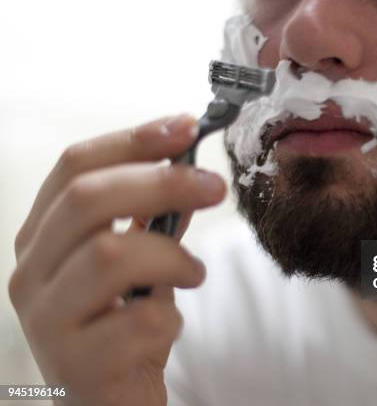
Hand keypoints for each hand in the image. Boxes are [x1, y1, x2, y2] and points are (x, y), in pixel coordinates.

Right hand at [9, 115, 225, 404]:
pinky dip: (170, 316)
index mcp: (43, 236)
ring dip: (172, 257)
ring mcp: (46, 318)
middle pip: (89, 200)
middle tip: (216, 186)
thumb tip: (190, 166)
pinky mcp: (75, 363)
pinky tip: (170, 322)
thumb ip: (156, 216)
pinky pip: (137, 320)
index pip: (75, 166)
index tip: (187, 127)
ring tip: (194, 274)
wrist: (109, 400)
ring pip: (111, 254)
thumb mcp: (139, 263)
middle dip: (163, 183)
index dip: (133, 140)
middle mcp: (31, 271)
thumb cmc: (122, 325)